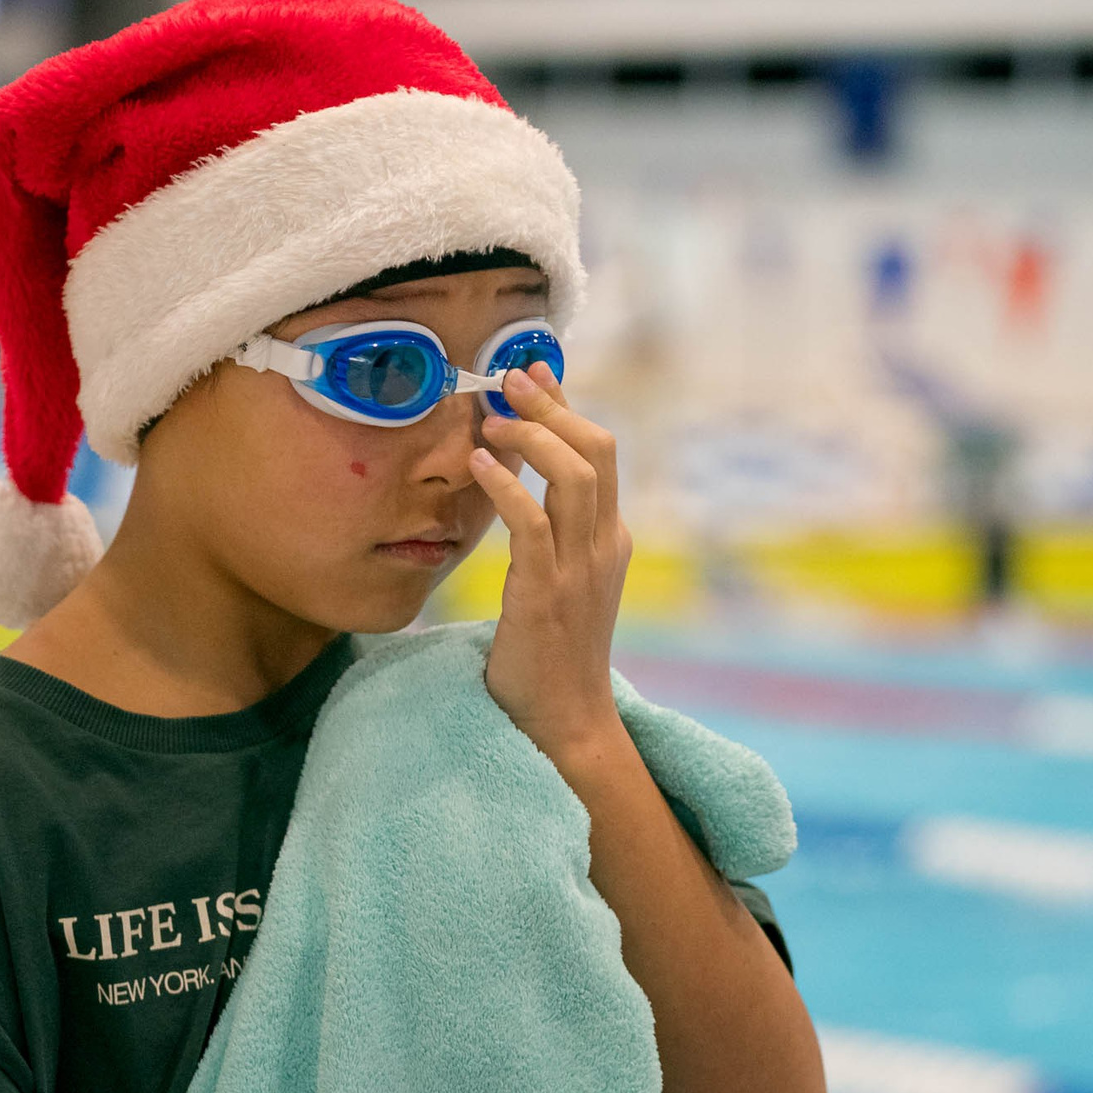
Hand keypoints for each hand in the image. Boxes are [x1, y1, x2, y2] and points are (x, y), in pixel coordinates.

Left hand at [466, 361, 631, 758]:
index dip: (567, 406)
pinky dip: (509, 488)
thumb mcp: (566, 581)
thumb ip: (557, 533)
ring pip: (575, 477)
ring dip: (532, 437)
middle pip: (596, 450)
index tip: (533, 372)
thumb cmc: (553, 652)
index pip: (599, 452)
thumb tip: (527, 487)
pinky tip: (481, 466)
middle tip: (507, 379)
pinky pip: (532, 526)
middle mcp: (604, 546)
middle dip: (552, 406)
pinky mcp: (547, 595)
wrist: (565, 720)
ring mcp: (580, 570)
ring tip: (490, 421)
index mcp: (610, 538)